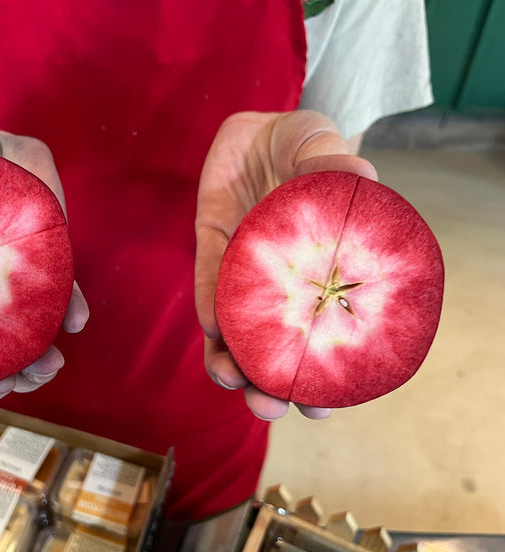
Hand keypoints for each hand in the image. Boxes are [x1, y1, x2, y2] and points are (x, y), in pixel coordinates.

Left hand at [195, 110, 377, 420]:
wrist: (258, 125)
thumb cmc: (306, 146)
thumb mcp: (328, 151)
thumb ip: (337, 166)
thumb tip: (361, 176)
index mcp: (320, 273)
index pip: (320, 336)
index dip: (320, 375)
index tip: (322, 408)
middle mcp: (280, 280)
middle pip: (270, 346)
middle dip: (268, 383)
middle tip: (271, 408)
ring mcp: (243, 267)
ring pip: (232, 326)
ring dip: (228, 358)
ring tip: (232, 380)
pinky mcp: (209, 247)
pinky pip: (207, 281)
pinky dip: (209, 303)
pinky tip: (212, 325)